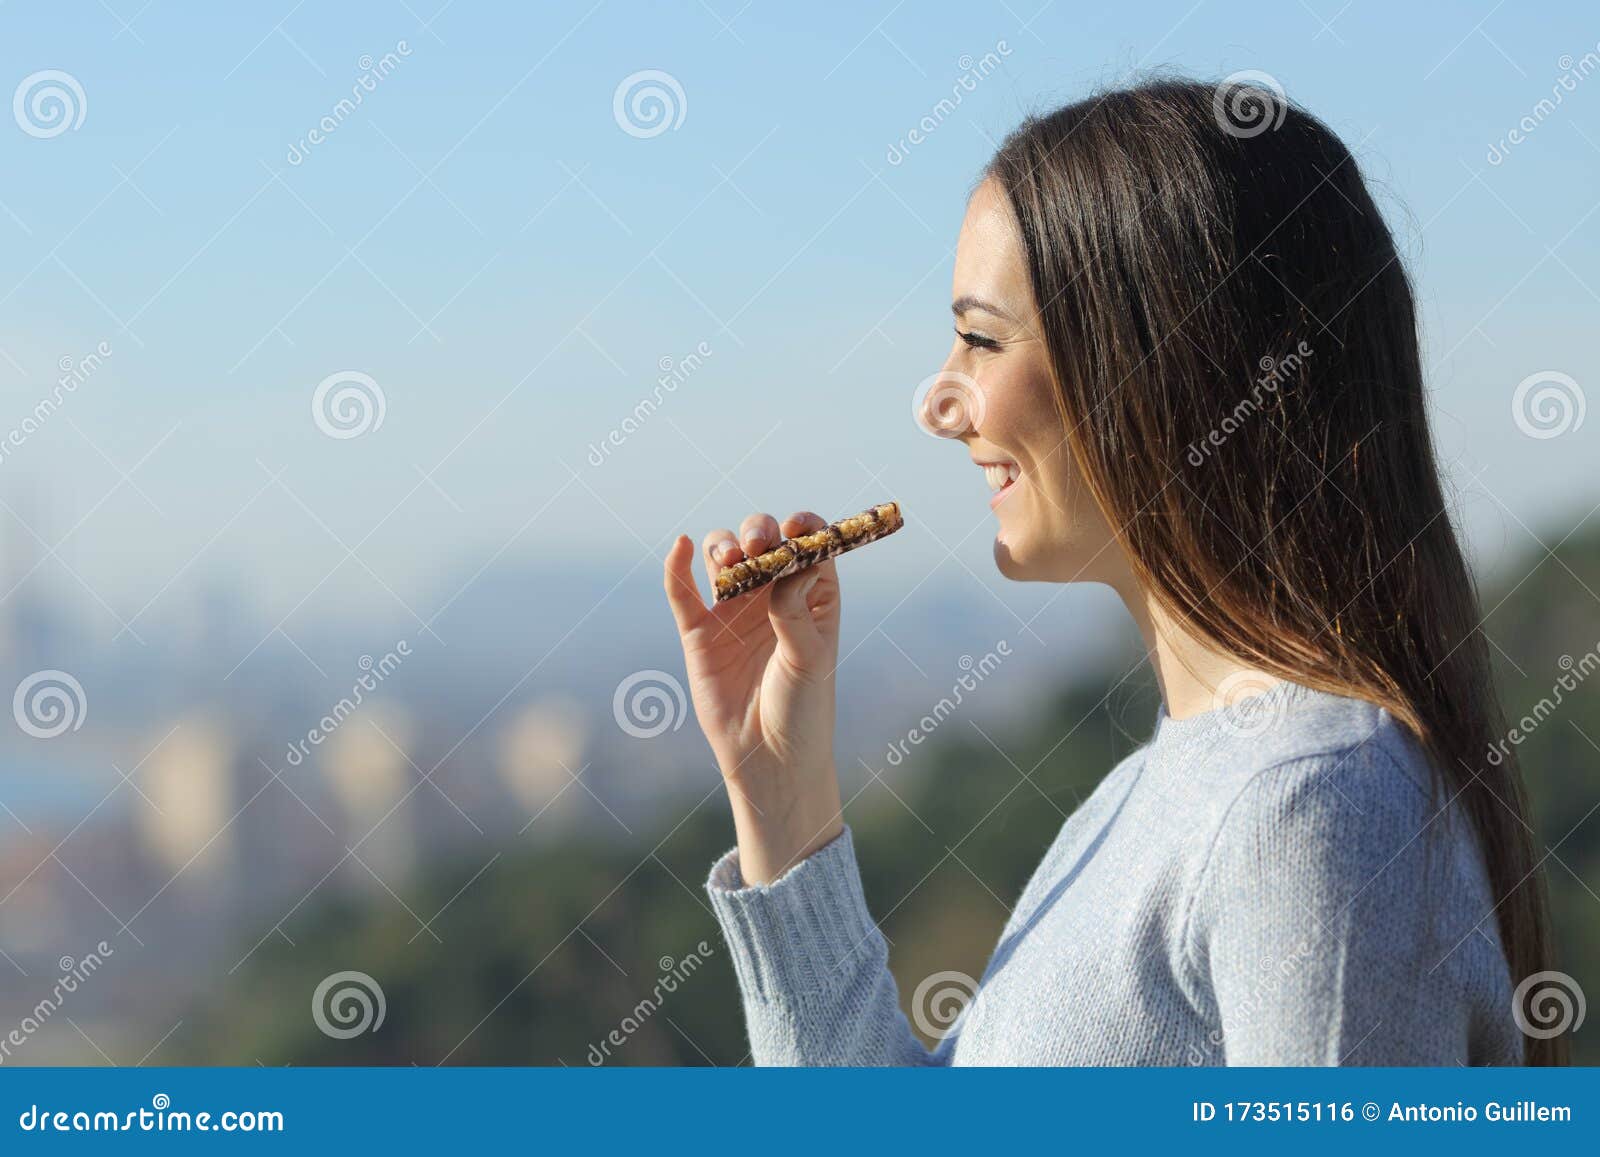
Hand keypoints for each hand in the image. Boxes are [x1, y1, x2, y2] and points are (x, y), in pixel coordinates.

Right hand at [663, 511, 843, 883]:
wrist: (768, 758)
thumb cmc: (803, 708)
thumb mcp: (809, 657)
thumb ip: (796, 609)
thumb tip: (790, 561)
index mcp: (811, 594)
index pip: (808, 544)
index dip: (803, 526)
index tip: (798, 526)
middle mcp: (771, 594)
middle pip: (761, 541)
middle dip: (758, 532)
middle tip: (758, 546)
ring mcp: (733, 609)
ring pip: (723, 557)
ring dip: (723, 544)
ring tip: (731, 559)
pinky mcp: (699, 631)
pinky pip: (683, 591)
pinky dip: (678, 566)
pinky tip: (681, 548)